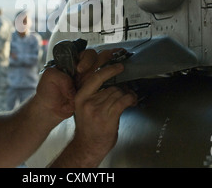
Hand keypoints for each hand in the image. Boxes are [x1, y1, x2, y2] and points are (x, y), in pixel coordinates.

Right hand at [71, 48, 137, 163]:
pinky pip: (122, 100)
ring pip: (117, 92)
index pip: (94, 76)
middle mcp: (86, 101)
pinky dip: (130, 99)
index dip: (108, 68)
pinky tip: (131, 101)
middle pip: (110, 85)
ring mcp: (96, 109)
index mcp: (80, 96)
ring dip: (126, 95)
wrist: (87, 145)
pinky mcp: (106, 117)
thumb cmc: (88, 126)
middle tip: (126, 89)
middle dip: (121, 87)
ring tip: (129, 99)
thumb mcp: (85, 106)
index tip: (118, 64)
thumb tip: (112, 80)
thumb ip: (94, 92)